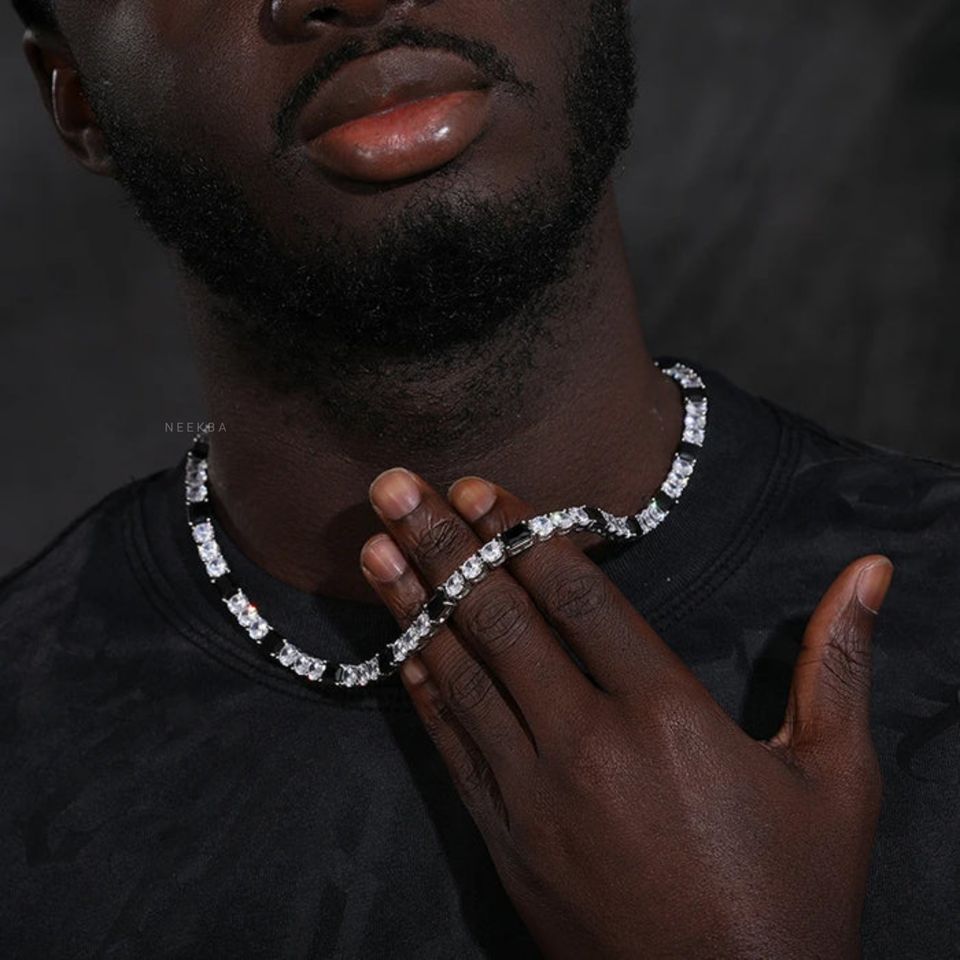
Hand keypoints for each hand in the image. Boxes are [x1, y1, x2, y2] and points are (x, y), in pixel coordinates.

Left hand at [359, 468, 892, 959]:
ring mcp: (533, 795)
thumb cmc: (791, 896)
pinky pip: (452, 747)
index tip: (479, 486)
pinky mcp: (505, 840)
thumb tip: (869, 572)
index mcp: (666, 716)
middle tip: (396, 488)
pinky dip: (423, 691)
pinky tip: (399, 648)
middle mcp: (588, 745)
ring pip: (462, 675)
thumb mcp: (835, 777)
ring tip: (375, 547)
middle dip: (446, 546)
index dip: (524, 534)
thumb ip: (836, 665)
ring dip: (415, 605)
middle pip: (503, 621)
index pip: (579, 599)